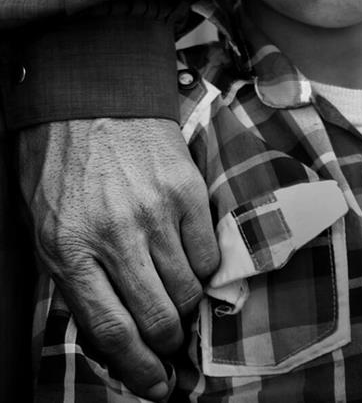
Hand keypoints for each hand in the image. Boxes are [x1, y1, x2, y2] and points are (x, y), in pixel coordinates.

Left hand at [18, 118, 218, 400]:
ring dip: (187, 305)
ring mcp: (154, 211)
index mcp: (69, 249)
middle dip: (168, 343)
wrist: (89, 96)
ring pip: (188, 288)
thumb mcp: (45, 225)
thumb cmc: (61, 162)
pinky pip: (208, 251)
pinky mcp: (185, 189)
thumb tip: (112, 326)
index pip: (111, 330)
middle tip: (171, 343)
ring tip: (180, 299)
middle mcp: (114, 235)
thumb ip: (75, 275)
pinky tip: (190, 258)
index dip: (138, 368)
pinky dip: (203, 266)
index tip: (154, 385)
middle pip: (158, 316)